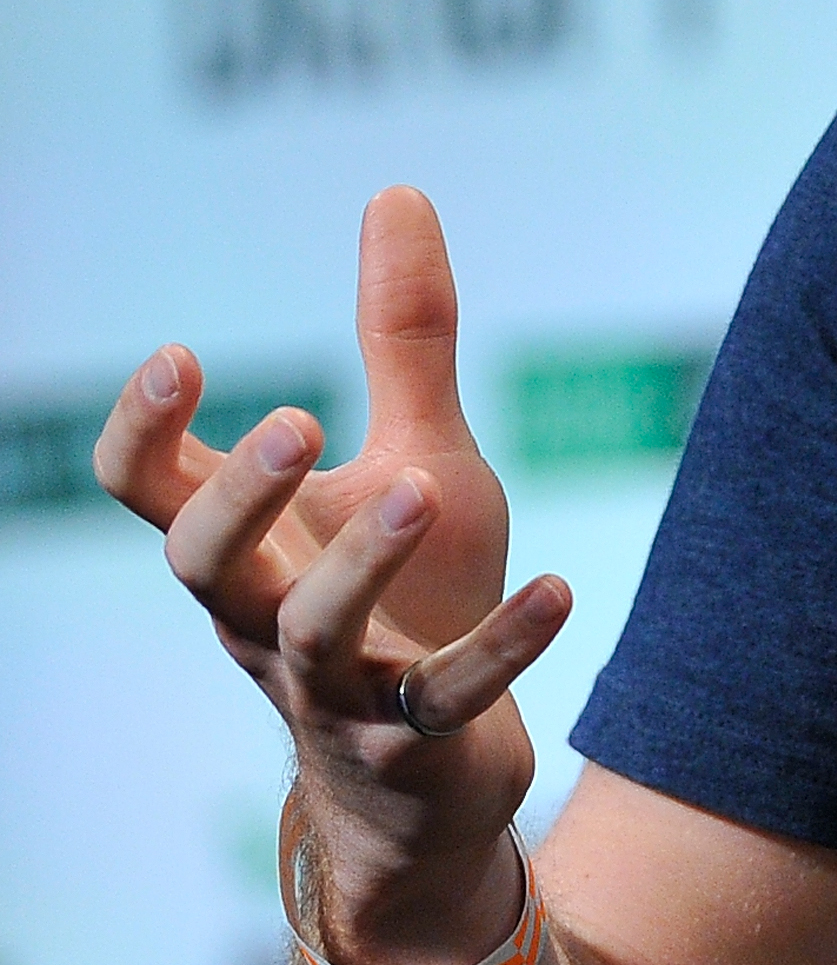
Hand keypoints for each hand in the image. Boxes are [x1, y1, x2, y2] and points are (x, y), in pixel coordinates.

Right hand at [96, 185, 575, 964]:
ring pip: (314, 636)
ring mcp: (335, 688)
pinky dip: (505, 648)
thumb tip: (397, 190)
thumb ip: (402, 339)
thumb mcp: (416, 455)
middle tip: (302, 418)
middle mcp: (266, 619)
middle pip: (202, 565)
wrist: (435, 773)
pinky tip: (565, 590)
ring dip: (363, 565)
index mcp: (248, 551)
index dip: (143, 431)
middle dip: (239, 494)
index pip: (145, 491)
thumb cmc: (412, 594)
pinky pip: (449, 699)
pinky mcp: (416, 743)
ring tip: (421, 490)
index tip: (185, 355)